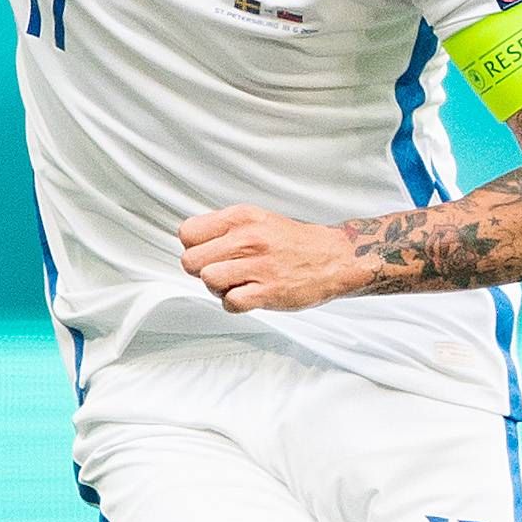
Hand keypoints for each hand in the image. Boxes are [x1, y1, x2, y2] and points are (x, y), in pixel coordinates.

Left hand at [179, 205, 366, 312]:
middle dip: (203, 270)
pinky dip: (235, 304)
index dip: (195, 246)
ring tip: (238, 283)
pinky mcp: (267, 292)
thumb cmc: (294, 242)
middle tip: (224, 270)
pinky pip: (229, 303)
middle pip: (191, 261)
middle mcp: (247, 239)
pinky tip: (248, 295)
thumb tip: (193, 241)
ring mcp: (257, 266)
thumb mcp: (257, 219)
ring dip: (219, 288)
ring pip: (208, 281)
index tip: (209, 252)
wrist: (334, 258)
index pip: (187, 232)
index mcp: (241, 217)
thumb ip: (225, 227)